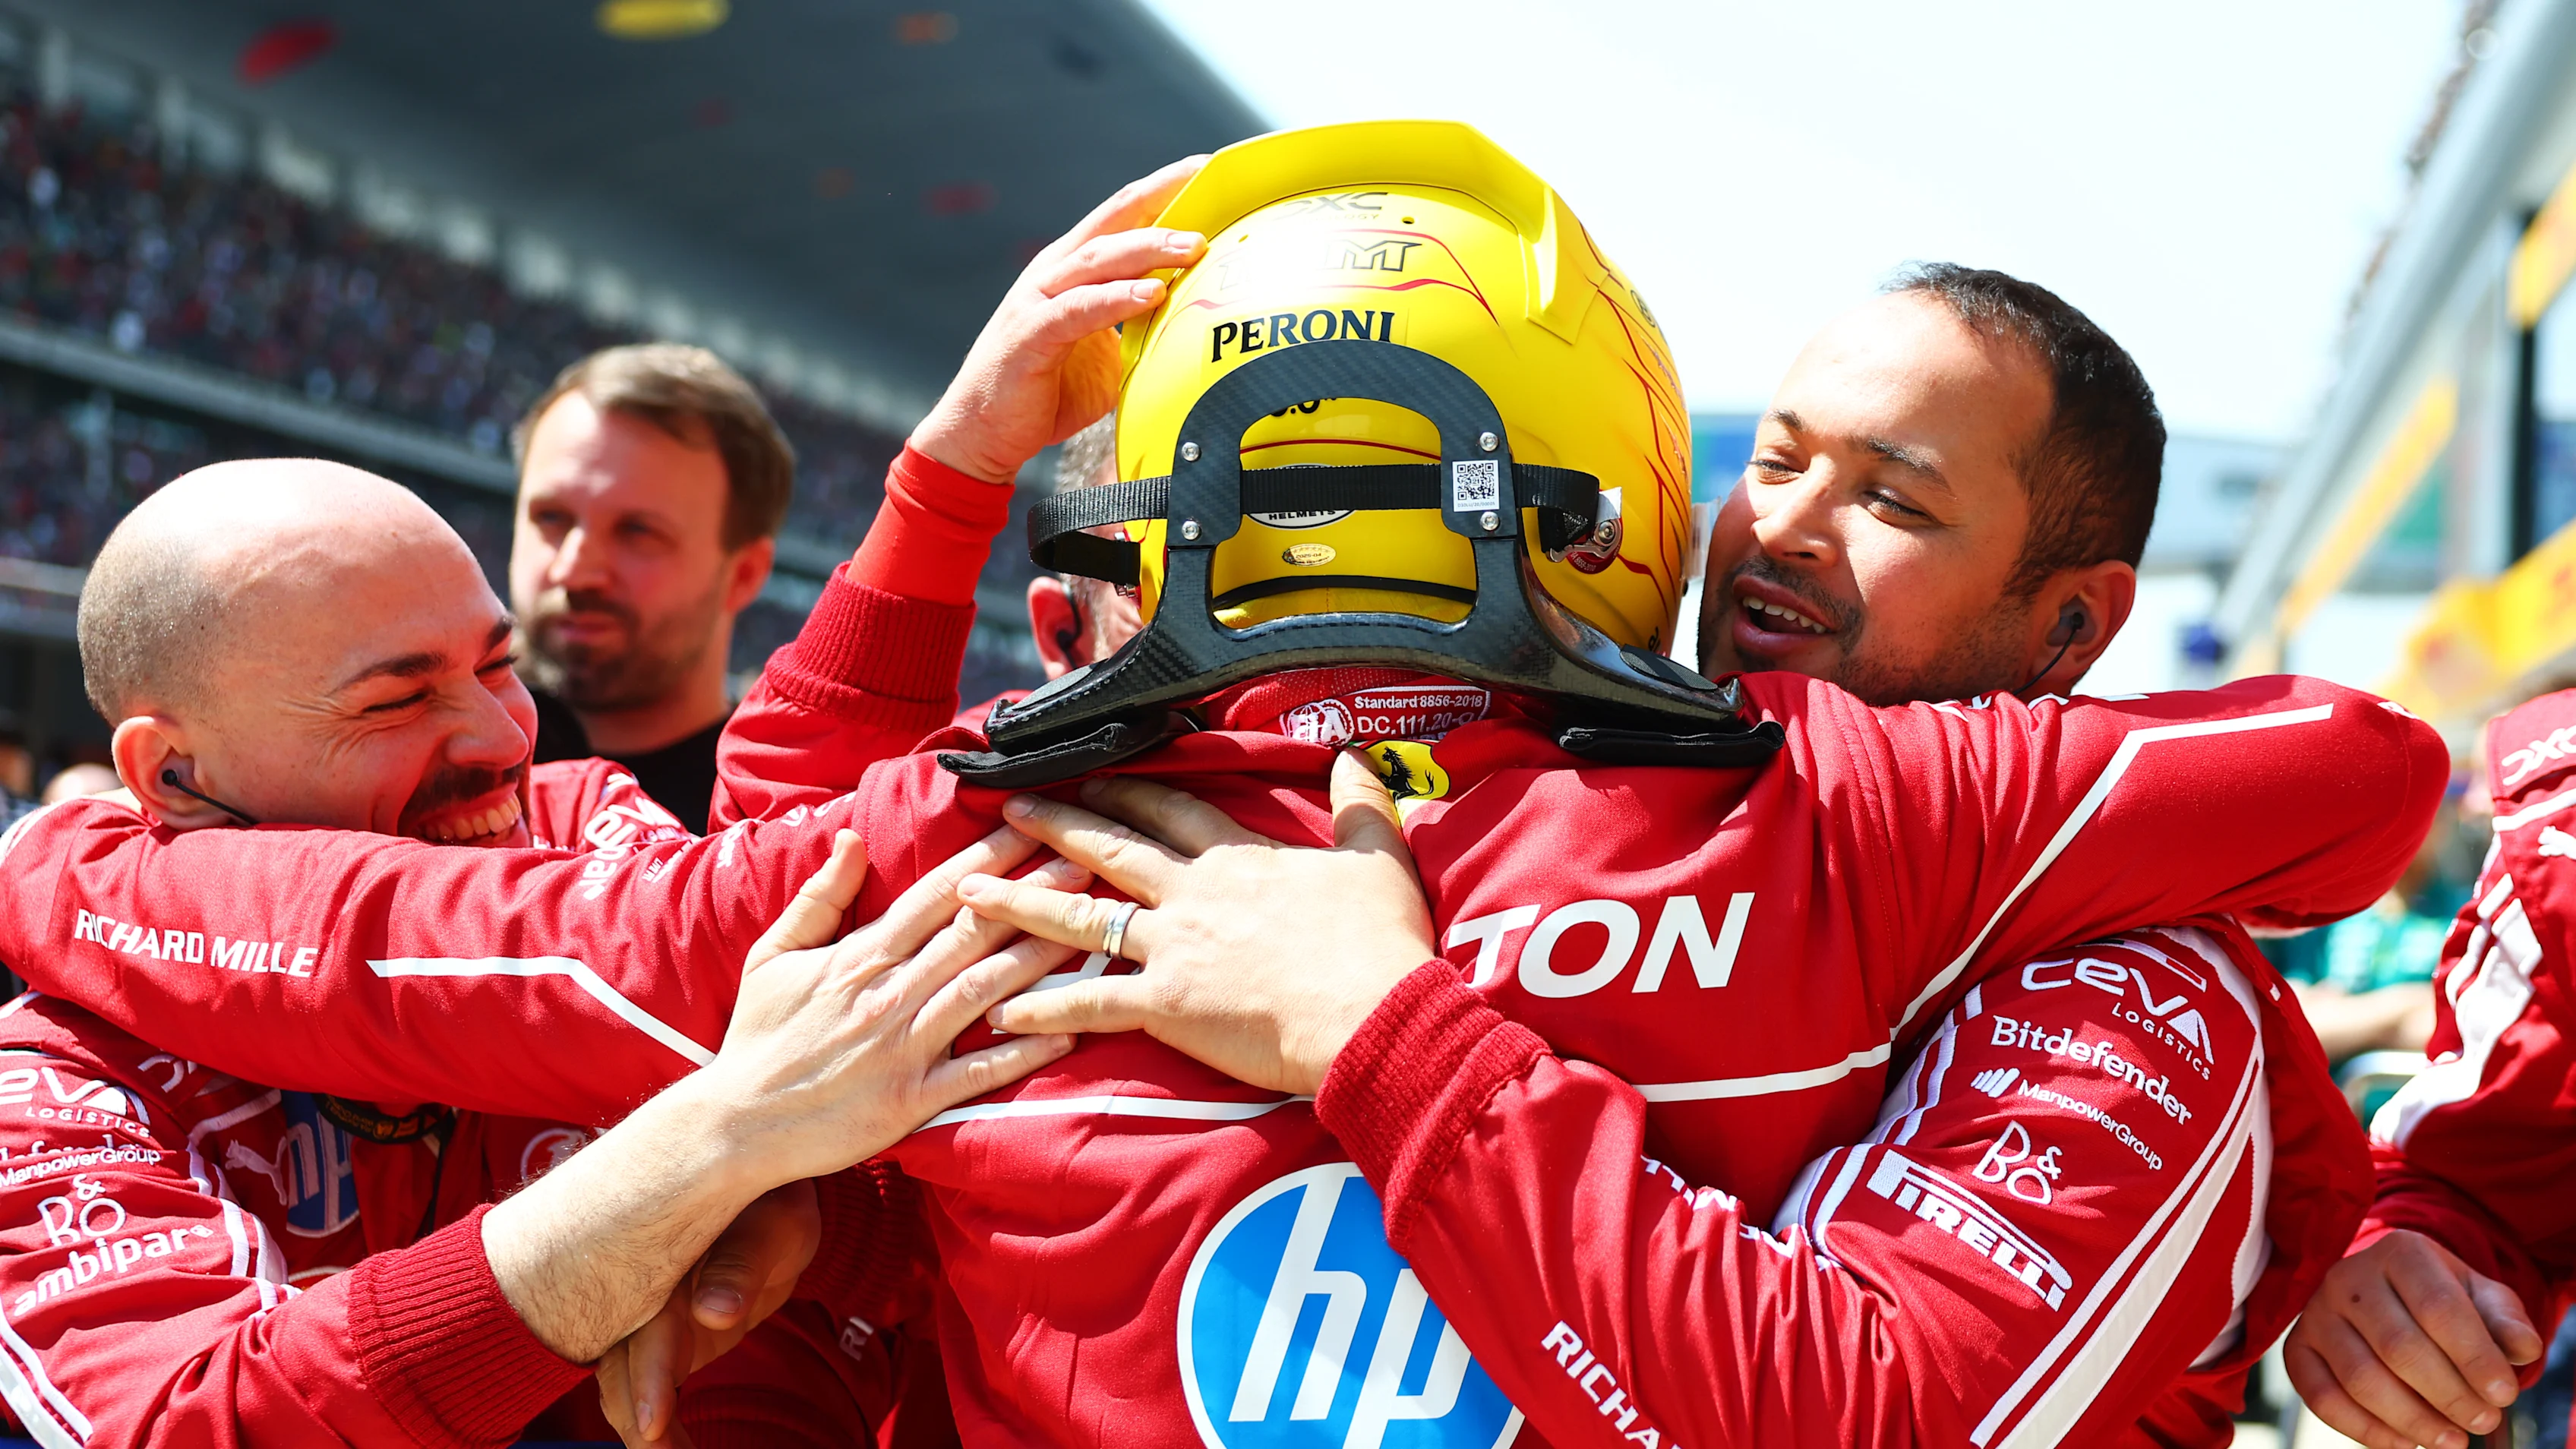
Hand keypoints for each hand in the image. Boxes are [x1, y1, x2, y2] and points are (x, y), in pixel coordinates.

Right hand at [486, 828, 1087, 1364]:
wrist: (734, 1124)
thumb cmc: (758, 1037)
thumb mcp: (775, 955)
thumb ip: (820, 897)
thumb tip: (853, 839)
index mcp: (862, 955)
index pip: (937, 894)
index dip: (988, 859)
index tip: (1032, 827)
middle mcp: (890, 994)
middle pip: (975, 934)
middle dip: (1035, 897)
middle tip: (1089, 864)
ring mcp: (904, 1048)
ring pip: (986, 992)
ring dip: (1042, 960)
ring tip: (1093, 933)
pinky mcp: (912, 1101)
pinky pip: (978, 1073)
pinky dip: (1022, 1053)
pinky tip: (1068, 1032)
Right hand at [595, 1182, 819, 1447]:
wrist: (761, 1195)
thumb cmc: (772, 1204)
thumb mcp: (771, 1226)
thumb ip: (740, 1265)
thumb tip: (713, 1312)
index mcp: (661, 1259)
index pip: (649, 1325)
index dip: (649, 1377)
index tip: (651, 1427)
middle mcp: (639, 1293)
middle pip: (621, 1365)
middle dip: (635, 1419)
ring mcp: (644, 1318)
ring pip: (625, 1382)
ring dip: (642, 1429)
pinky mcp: (661, 1339)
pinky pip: (648, 1384)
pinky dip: (652, 1422)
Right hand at [908, 155, 1209, 484]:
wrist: (985, 432)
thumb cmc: (1048, 390)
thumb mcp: (1107, 350)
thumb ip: (1141, 327)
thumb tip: (1197, 324)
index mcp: (1074, 268)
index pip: (1123, 215)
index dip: (1164, 189)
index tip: (1208, 169)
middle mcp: (1055, 272)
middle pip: (1114, 223)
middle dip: (1164, 202)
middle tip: (1211, 191)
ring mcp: (1039, 300)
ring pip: (1099, 259)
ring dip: (1149, 249)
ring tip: (1192, 246)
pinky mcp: (1031, 335)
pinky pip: (1079, 309)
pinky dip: (1116, 299)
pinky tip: (1150, 293)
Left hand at [965, 751, 1436, 1095]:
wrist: (1371, 1015)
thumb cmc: (1379, 943)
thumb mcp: (1379, 857)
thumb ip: (1360, 804)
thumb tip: (1354, 756)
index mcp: (1239, 858)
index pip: (1173, 810)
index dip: (1130, 789)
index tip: (1095, 775)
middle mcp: (1193, 893)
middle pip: (1111, 848)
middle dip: (1055, 825)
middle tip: (1009, 809)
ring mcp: (1173, 948)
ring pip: (1080, 915)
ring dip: (1019, 903)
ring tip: (968, 893)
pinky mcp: (1165, 1005)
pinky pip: (1090, 1004)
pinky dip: (1043, 1009)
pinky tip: (1001, 1012)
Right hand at [2285, 1229, 2544, 1448]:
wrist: (2387, 1292)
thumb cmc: (2442, 1299)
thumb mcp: (2481, 1297)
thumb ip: (2505, 1320)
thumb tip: (2521, 1349)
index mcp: (2400, 1253)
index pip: (2438, 1308)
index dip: (2474, 1357)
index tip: (2504, 1395)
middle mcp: (2348, 1276)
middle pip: (2399, 1346)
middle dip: (2449, 1395)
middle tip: (2481, 1422)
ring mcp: (2316, 1312)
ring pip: (2360, 1377)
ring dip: (2412, 1419)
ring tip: (2451, 1440)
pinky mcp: (2297, 1348)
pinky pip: (2322, 1397)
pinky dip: (2366, 1429)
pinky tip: (2405, 1442)